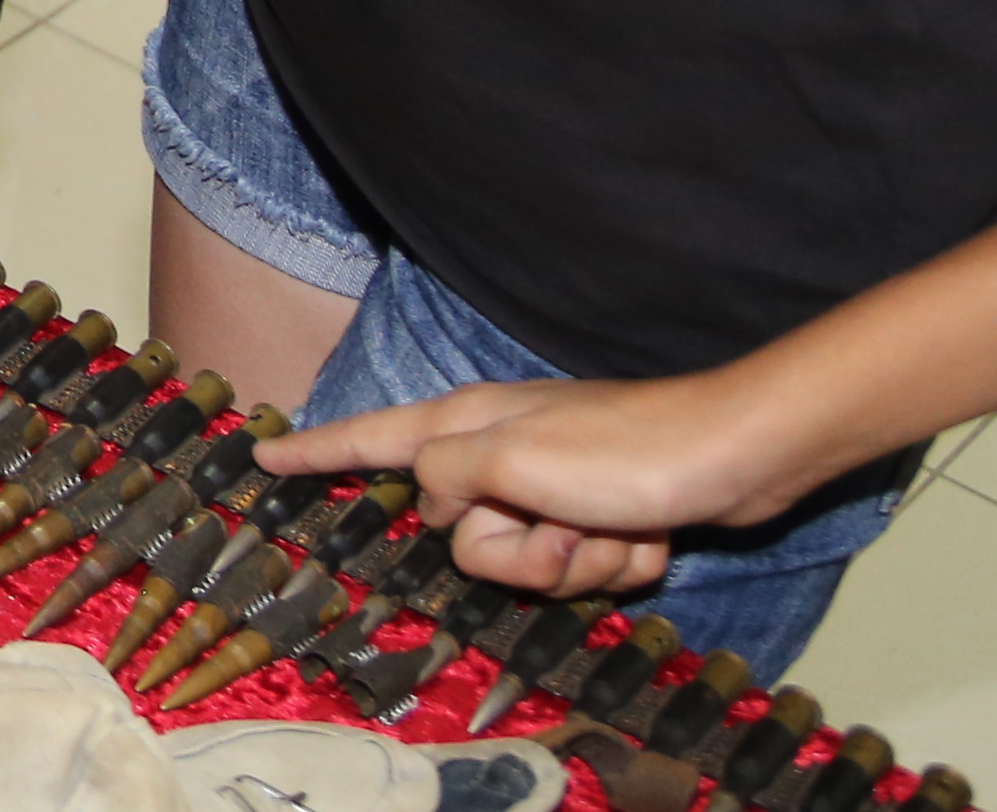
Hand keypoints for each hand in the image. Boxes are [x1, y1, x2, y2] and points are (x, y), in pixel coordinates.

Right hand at [266, 374, 803, 600]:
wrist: (735, 455)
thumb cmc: (625, 449)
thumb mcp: (514, 460)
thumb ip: (448, 479)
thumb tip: (436, 501)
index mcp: (467, 427)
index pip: (369, 440)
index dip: (314, 451)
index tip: (261, 453)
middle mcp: (501, 454)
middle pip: (460, 534)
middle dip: (515, 551)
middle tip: (562, 522)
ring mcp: (552, 487)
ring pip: (525, 564)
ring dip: (577, 562)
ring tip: (613, 526)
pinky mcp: (600, 516)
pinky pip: (582, 570)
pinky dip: (618, 563)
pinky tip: (648, 534)